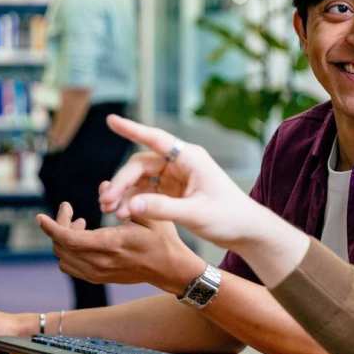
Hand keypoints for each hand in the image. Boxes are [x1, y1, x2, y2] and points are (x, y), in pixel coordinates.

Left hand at [37, 202, 203, 294]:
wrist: (171, 269)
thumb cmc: (163, 238)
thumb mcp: (148, 214)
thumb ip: (123, 199)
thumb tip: (102, 186)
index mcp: (111, 244)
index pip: (69, 240)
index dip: (51, 227)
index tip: (40, 216)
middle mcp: (101, 262)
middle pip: (62, 247)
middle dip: (58, 227)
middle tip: (69, 210)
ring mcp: (99, 273)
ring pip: (63, 259)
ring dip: (64, 240)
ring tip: (80, 223)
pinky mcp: (100, 278)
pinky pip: (72, 267)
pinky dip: (69, 252)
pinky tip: (84, 238)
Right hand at [98, 116, 267, 249]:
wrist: (247, 232)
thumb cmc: (229, 218)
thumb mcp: (195, 214)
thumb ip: (162, 208)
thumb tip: (130, 204)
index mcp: (190, 158)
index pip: (156, 139)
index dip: (132, 130)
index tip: (111, 120)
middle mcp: (180, 163)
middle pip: (141, 166)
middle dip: (121, 183)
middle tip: (106, 204)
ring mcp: (176, 178)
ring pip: (140, 180)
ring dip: (124, 194)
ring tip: (111, 212)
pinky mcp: (174, 193)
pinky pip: (147, 193)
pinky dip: (134, 202)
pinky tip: (124, 215)